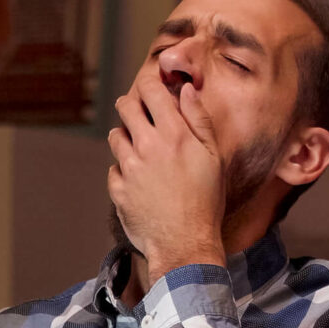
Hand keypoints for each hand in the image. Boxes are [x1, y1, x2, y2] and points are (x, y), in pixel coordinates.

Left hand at [107, 75, 226, 285]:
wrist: (185, 244)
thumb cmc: (205, 202)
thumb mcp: (214, 157)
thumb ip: (199, 119)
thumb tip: (185, 90)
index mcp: (174, 134)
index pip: (150, 89)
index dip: (149, 83)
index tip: (152, 86)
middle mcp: (147, 146)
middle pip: (126, 107)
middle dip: (132, 105)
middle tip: (142, 114)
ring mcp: (129, 168)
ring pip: (115, 136)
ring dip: (126, 136)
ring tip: (143, 151)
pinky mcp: (118, 189)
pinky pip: (114, 169)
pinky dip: (123, 170)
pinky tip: (140, 181)